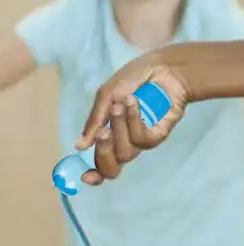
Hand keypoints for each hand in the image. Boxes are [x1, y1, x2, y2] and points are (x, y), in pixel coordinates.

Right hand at [76, 58, 188, 182]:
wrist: (161, 68)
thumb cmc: (133, 80)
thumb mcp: (107, 96)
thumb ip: (95, 120)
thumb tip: (80, 147)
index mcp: (109, 134)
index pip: (100, 162)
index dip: (94, 174)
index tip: (84, 177)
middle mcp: (125, 141)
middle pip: (112, 167)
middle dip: (103, 151)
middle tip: (102, 132)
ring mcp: (142, 139)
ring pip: (126, 152)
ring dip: (120, 127)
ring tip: (121, 104)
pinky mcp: (159, 134)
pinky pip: (144, 140)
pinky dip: (135, 121)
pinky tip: (135, 103)